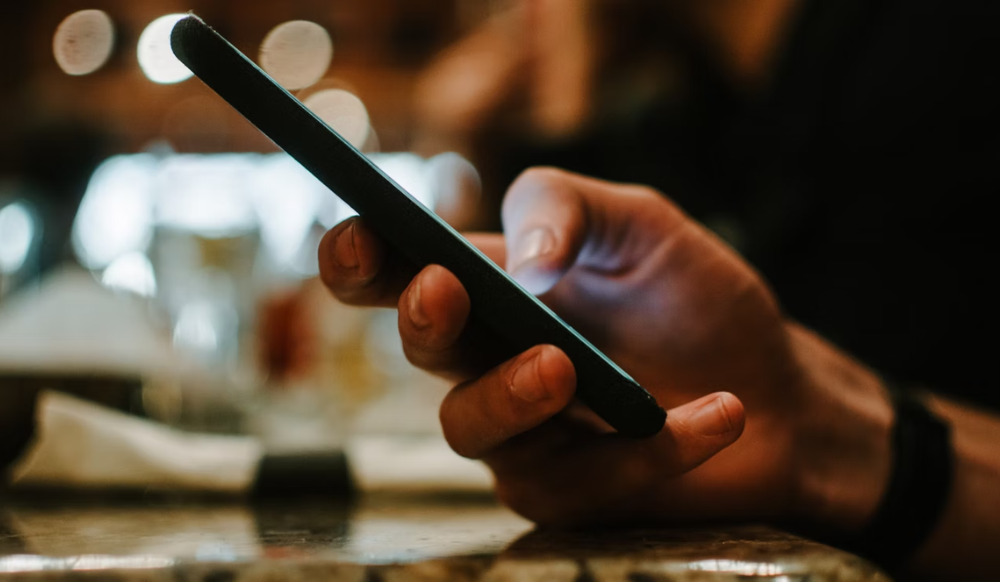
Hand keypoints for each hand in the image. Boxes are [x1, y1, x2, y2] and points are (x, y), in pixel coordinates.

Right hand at [319, 168, 891, 527]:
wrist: (779, 392)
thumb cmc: (698, 305)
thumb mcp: (643, 224)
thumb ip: (570, 207)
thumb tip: (523, 263)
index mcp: (495, 291)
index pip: (404, 273)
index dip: (362, 260)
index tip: (356, 240)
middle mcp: (492, 362)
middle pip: (424, 350)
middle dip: (421, 319)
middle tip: (445, 288)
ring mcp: (525, 434)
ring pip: (470, 427)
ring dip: (507, 394)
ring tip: (562, 366)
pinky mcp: (571, 494)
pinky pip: (586, 480)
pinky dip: (654, 446)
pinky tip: (719, 413)